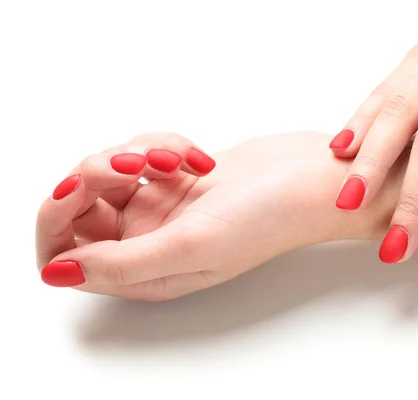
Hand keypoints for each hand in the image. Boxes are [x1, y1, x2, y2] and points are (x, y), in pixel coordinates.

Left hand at [36, 131, 381, 300]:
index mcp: (147, 272)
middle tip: (134, 163)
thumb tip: (57, 272)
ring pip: (107, 172)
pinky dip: (161, 142)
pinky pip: (140, 151)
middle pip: (79, 208)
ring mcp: (162, 209)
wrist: (311, 177)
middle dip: (97, 175)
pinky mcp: (175, 178)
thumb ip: (122, 265)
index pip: (66, 255)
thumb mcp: (192, 246)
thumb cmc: (267, 218)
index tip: (79, 187)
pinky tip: (196, 155)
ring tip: (177, 158)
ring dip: (134, 153)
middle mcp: (148, 243)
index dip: (58, 219)